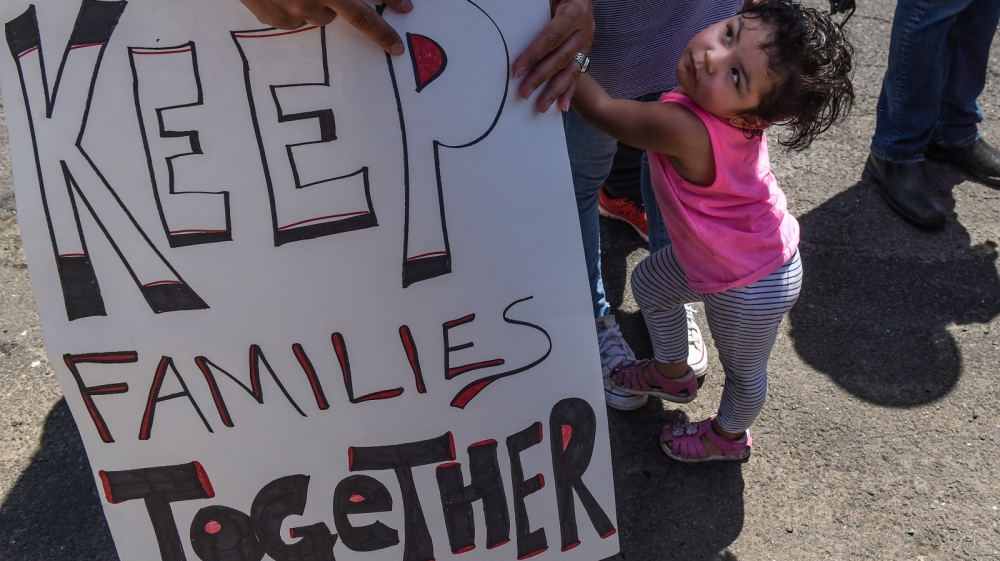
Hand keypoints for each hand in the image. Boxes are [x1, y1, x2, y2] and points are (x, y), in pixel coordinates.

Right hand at [236, 0, 413, 54]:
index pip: (365, 2)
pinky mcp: (273, 19)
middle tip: (392, 44)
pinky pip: (294, 20)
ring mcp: (294, 11)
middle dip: (378, 30)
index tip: (406, 7)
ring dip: (321, 5)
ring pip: (322, 16)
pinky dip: (294, 8)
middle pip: (355, 17)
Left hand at [511, 0, 594, 112]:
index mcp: (574, 13)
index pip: (551, 38)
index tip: (517, 70)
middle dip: (541, 77)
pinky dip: (569, 92)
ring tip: (541, 106)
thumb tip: (513, 24)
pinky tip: (562, 107)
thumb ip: (536, 12)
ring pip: (571, 70)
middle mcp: (584, 30)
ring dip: (555, 90)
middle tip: (524, 92)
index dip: (534, 54)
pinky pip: (578, 74)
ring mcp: (587, 43)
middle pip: (560, 58)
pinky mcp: (586, 53)